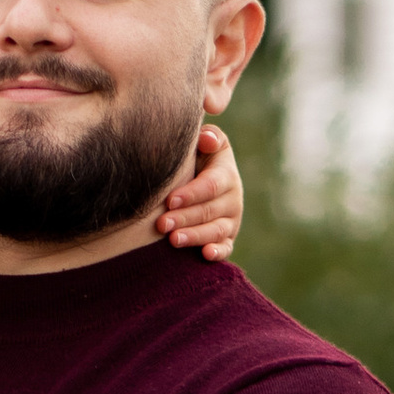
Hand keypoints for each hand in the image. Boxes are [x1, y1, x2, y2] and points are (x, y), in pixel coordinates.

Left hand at [159, 121, 242, 260]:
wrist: (197, 179)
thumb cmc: (193, 158)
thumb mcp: (202, 144)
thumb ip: (206, 138)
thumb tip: (207, 139)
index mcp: (226, 173)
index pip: (211, 185)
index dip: (191, 194)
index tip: (169, 200)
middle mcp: (232, 198)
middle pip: (209, 211)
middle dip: (184, 218)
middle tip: (161, 224)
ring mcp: (231, 220)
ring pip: (215, 231)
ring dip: (195, 236)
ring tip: (173, 240)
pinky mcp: (227, 239)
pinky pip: (226, 248)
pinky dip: (218, 253)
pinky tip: (206, 254)